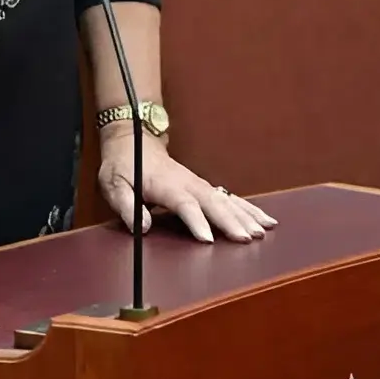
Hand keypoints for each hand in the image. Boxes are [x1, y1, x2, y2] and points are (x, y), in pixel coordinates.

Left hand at [98, 128, 278, 243]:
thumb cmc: (123, 164)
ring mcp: (198, 183)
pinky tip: (265, 220)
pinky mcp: (204, 187)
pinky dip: (248, 208)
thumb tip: (142, 226)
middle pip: (212, 201)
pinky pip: (229, 198)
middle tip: (246, 238)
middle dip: (230, 220)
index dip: (195, 221)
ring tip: (263, 231)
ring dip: (245, 215)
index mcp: (165, 184)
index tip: (207, 240)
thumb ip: (126, 204)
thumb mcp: (114, 183)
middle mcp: (187, 182)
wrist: (133, 138)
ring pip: (226, 199)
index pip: (183, 203)